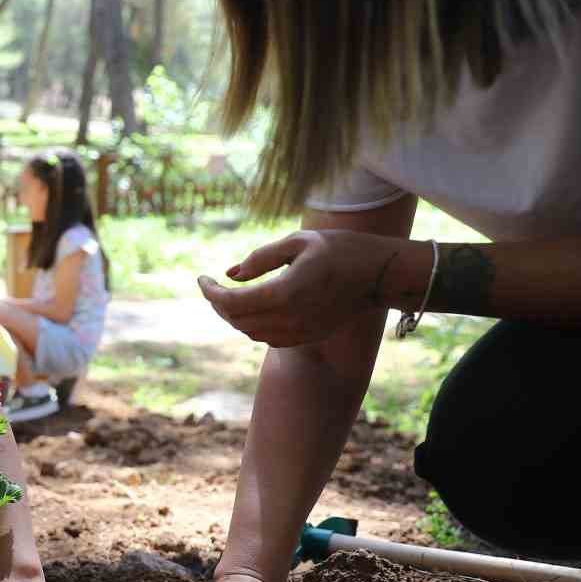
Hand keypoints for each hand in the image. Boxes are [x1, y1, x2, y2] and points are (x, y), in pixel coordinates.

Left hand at [198, 229, 398, 347]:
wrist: (378, 275)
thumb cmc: (340, 250)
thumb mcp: (297, 243)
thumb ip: (260, 259)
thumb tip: (230, 273)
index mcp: (284, 293)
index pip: (231, 302)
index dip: (210, 293)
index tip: (201, 278)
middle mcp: (289, 319)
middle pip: (236, 320)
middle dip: (218, 304)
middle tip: (212, 286)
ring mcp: (299, 332)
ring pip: (250, 332)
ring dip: (234, 316)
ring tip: (229, 295)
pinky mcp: (307, 337)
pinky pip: (267, 339)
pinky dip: (252, 325)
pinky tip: (253, 308)